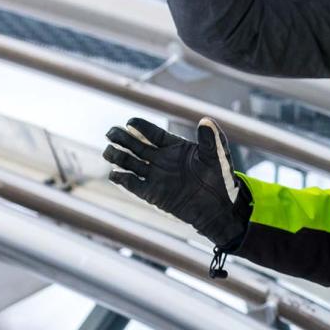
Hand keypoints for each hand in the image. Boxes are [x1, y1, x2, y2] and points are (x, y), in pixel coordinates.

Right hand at [102, 116, 250, 252]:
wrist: (219, 209)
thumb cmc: (220, 181)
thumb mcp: (217, 158)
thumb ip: (211, 140)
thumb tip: (206, 120)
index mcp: (175, 147)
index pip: (153, 133)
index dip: (140, 127)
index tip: (130, 122)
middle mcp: (161, 159)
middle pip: (135, 145)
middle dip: (121, 138)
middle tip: (110, 133)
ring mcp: (155, 176)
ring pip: (129, 162)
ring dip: (117, 156)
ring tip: (108, 151)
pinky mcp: (152, 193)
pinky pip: (132, 184)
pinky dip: (122, 178)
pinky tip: (115, 174)